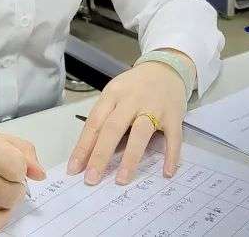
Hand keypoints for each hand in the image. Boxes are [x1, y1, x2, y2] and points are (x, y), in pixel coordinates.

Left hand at [66, 59, 188, 186]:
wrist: (166, 68)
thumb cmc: (135, 86)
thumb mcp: (115, 95)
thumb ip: (106, 119)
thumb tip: (92, 154)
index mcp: (113, 94)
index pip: (94, 122)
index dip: (83, 146)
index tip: (74, 169)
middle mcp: (132, 99)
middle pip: (113, 128)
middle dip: (101, 155)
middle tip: (92, 179)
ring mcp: (154, 107)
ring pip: (140, 133)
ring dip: (130, 158)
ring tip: (122, 179)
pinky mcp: (174, 115)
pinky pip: (173, 137)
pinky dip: (171, 155)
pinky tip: (166, 173)